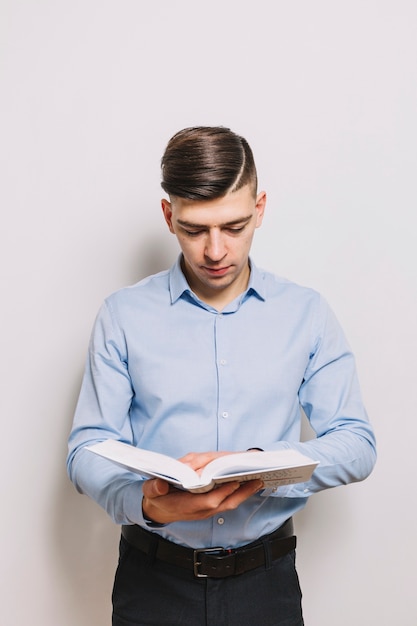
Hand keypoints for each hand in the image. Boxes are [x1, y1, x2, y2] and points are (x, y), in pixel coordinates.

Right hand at [142, 450, 263, 523]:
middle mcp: (200, 510)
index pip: (208, 501)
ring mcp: (206, 510)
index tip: (234, 482)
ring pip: (229, 504)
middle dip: (241, 493)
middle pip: (224, 504)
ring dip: (243, 494)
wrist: (157, 510)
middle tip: (256, 480)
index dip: (222, 493)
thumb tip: (160, 485)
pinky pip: (227, 502)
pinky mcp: (209, 507)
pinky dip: (238, 494)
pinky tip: (246, 485)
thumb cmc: (157, 497)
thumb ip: (154, 488)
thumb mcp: (151, 491)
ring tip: (257, 481)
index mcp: (187, 505)